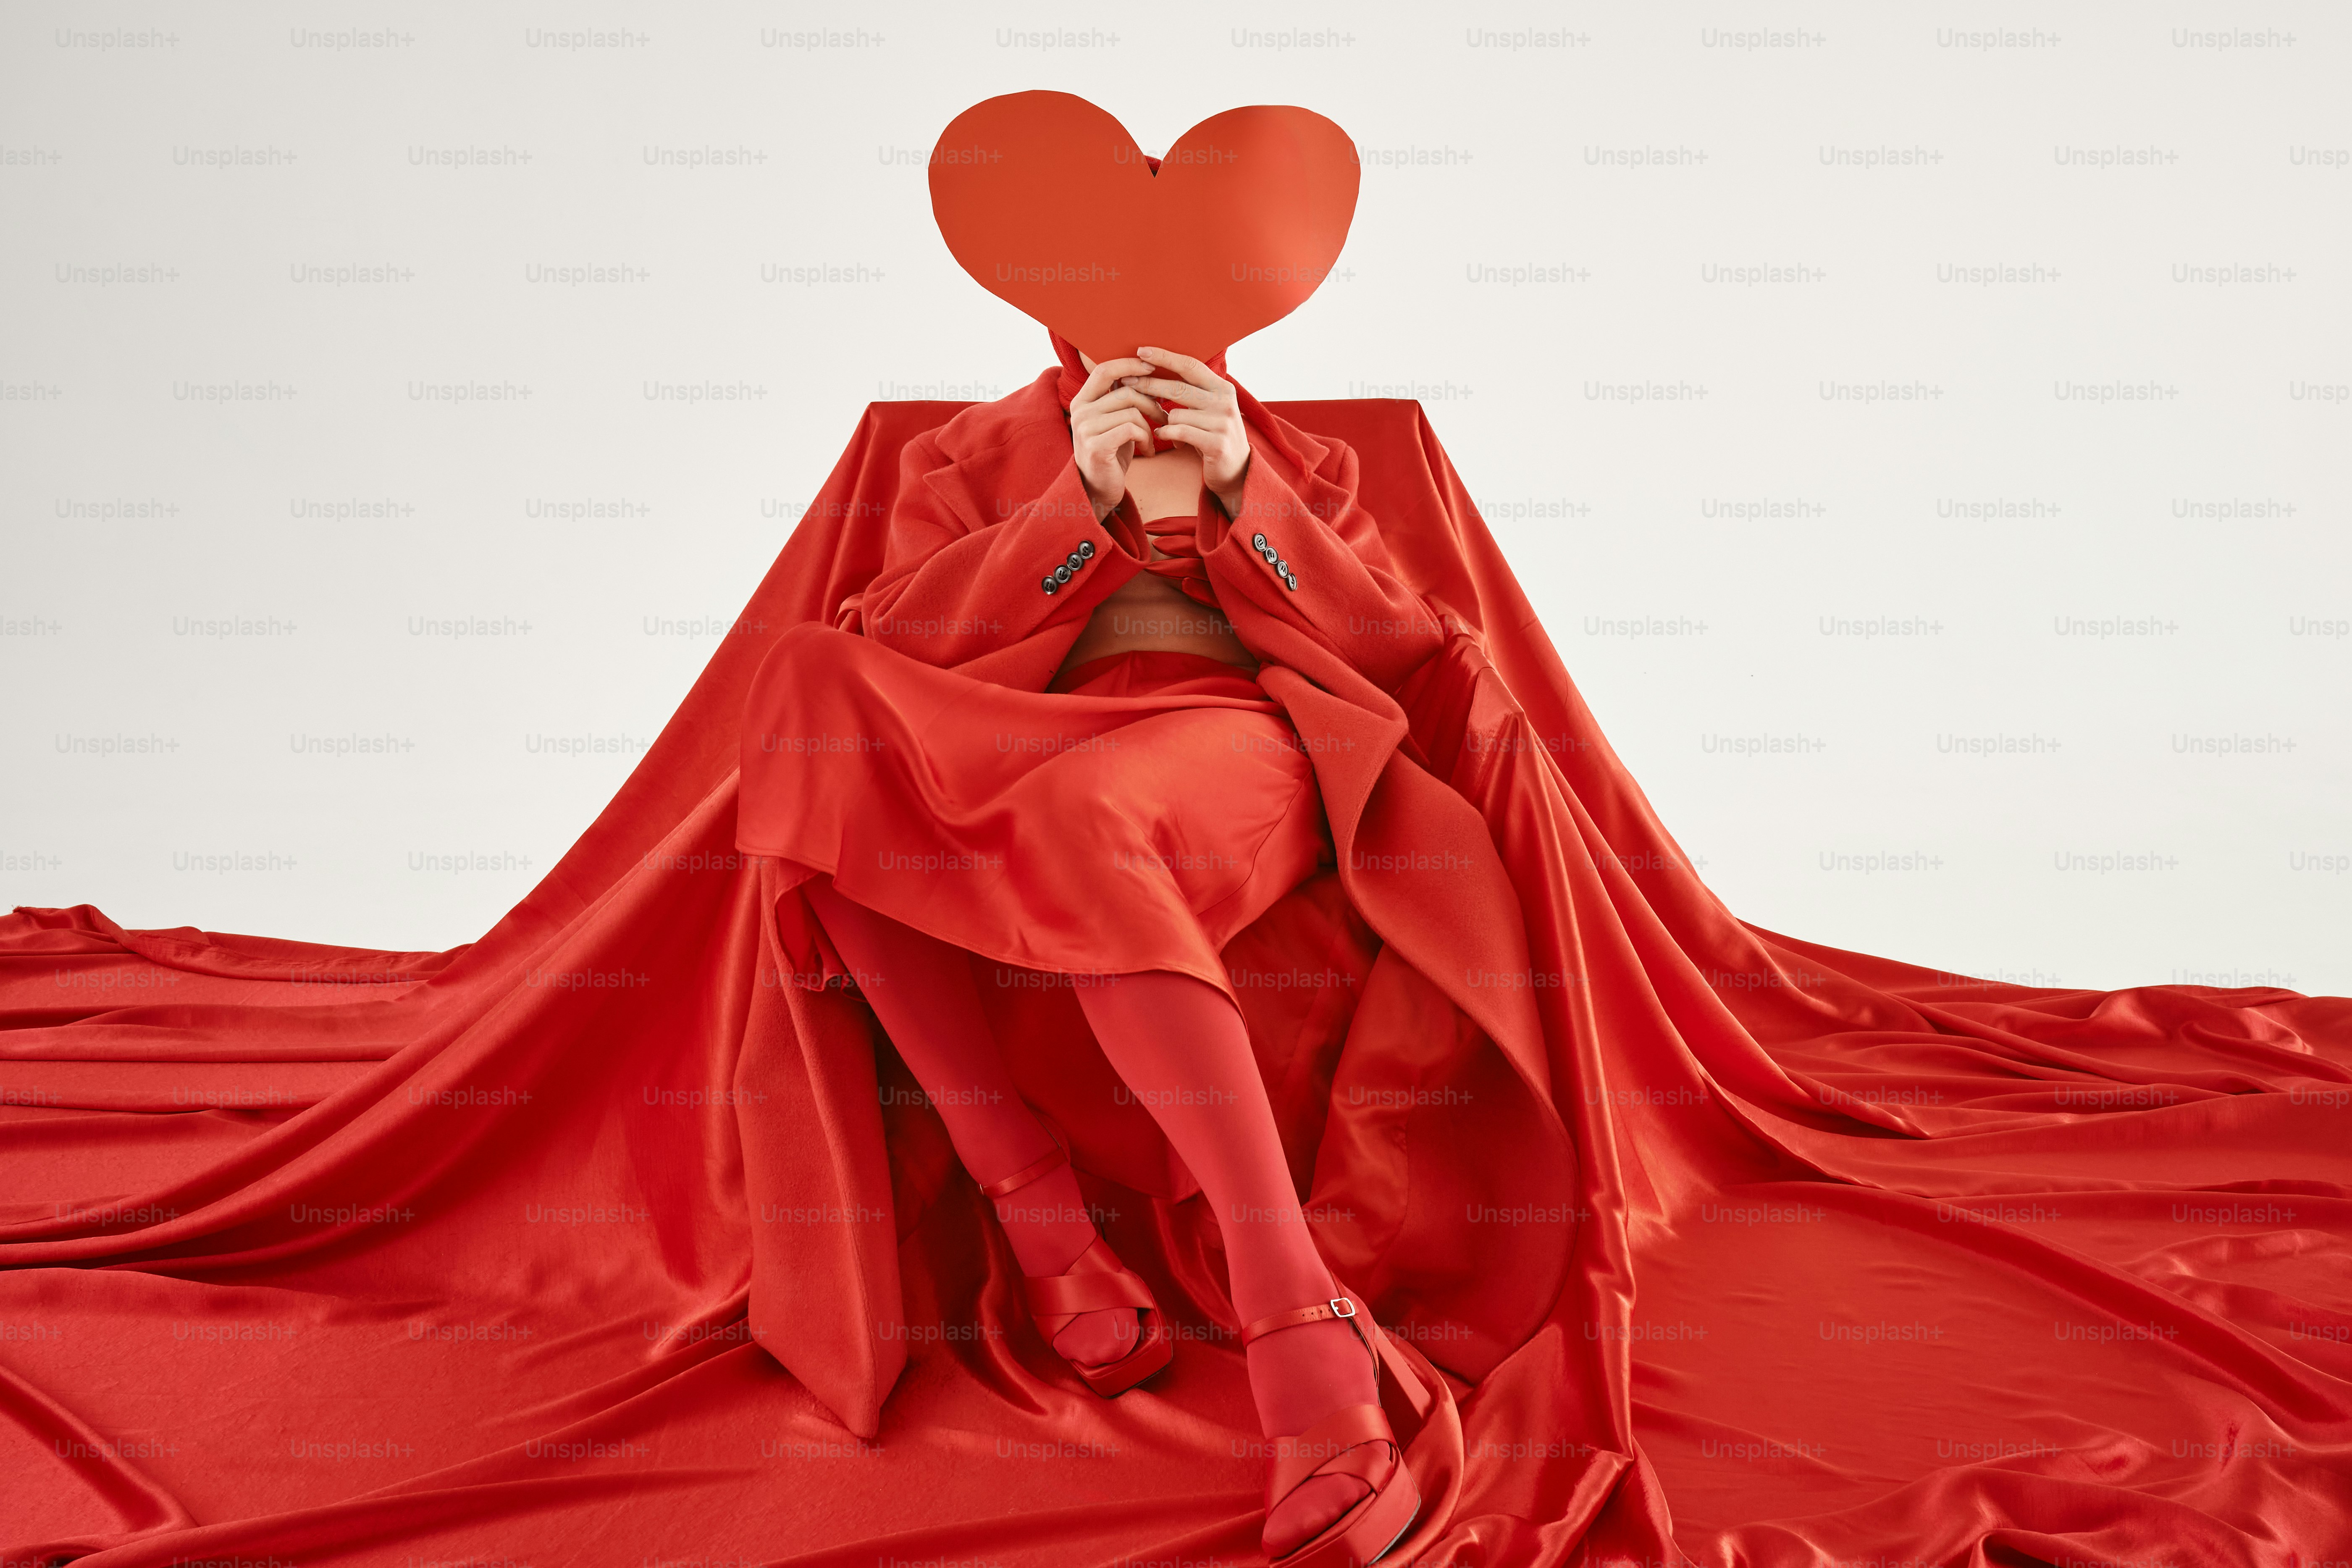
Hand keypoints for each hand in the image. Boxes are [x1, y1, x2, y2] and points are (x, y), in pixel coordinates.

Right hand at [1067, 355, 1160, 518]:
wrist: (1099, 490)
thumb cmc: (1112, 452)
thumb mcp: (1114, 421)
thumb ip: (1121, 398)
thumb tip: (1148, 371)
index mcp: (1082, 400)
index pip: (1105, 369)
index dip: (1130, 364)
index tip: (1153, 367)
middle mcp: (1079, 411)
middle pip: (1125, 391)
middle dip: (1151, 402)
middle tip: (1164, 417)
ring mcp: (1085, 429)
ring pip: (1131, 411)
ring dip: (1150, 426)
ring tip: (1153, 440)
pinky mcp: (1095, 446)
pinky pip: (1131, 429)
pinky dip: (1146, 439)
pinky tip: (1147, 451)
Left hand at [1122, 346, 1252, 515]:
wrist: (1237, 470)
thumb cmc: (1213, 435)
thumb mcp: (1208, 408)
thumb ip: (1192, 391)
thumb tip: (1155, 370)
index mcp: (1222, 387)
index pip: (1190, 365)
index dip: (1165, 357)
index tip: (1141, 351)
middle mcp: (1225, 401)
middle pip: (1178, 387)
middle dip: (1149, 384)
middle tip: (1127, 384)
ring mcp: (1222, 422)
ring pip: (1175, 414)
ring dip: (1164, 422)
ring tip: (1165, 428)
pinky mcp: (1216, 443)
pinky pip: (1179, 432)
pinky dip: (1167, 434)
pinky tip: (1164, 436)